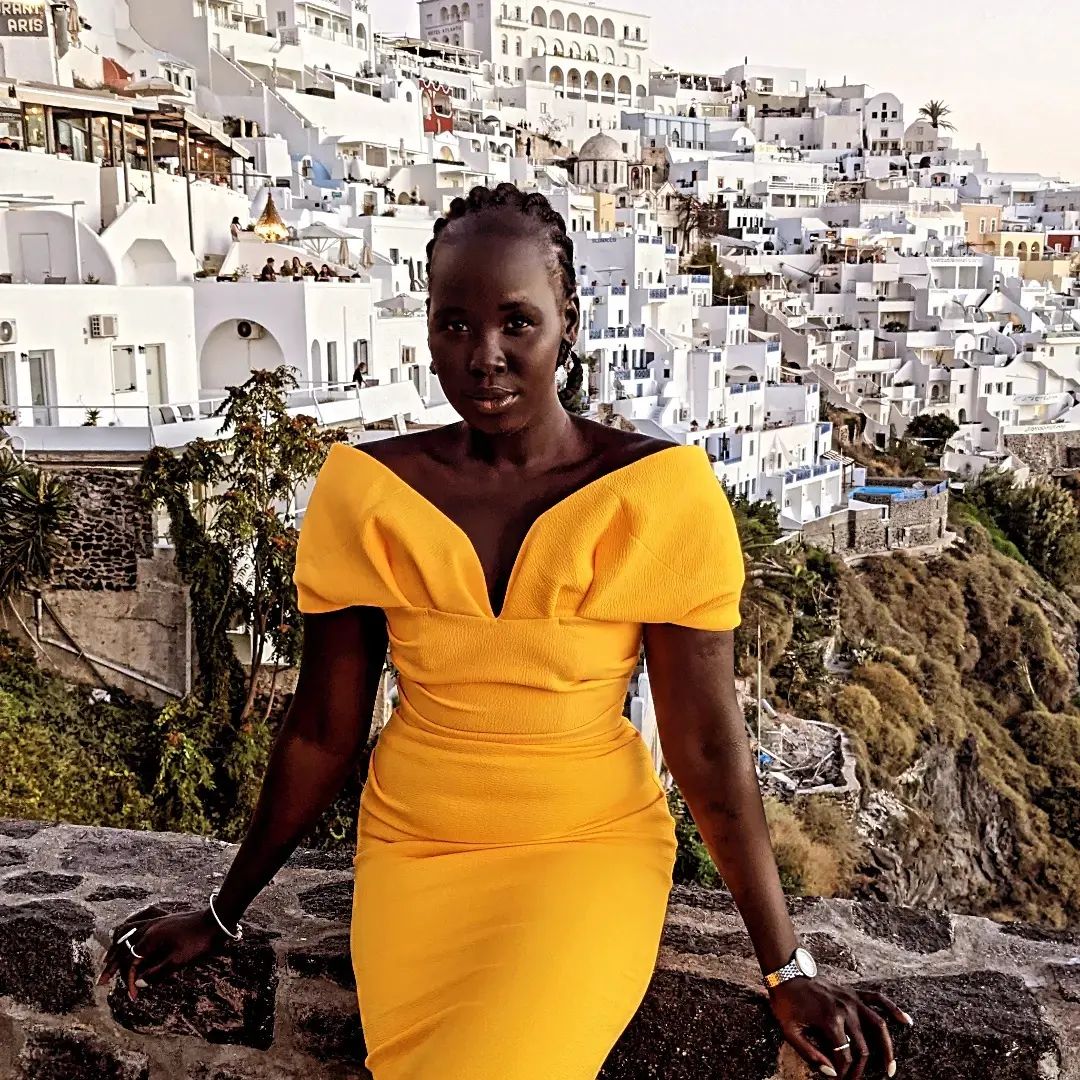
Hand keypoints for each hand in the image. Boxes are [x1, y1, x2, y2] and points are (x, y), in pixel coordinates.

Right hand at [98, 905, 227, 1000]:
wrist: (216, 921)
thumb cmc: (198, 942)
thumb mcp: (178, 961)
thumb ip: (156, 973)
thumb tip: (138, 982)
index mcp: (150, 938)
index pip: (131, 963)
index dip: (129, 981)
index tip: (133, 996)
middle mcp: (148, 928)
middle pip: (123, 948)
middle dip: (111, 966)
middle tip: (101, 981)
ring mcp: (154, 921)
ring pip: (126, 934)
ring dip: (115, 949)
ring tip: (106, 960)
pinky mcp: (161, 919)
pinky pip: (136, 924)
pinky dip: (126, 934)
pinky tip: (124, 938)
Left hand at [768, 977, 911, 1078]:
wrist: (786, 974)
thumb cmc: (786, 1004)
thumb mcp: (790, 1032)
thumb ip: (810, 1054)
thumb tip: (832, 1072)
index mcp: (830, 1020)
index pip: (846, 1055)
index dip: (844, 1072)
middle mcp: (845, 1009)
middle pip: (862, 1046)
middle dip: (860, 1068)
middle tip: (855, 1079)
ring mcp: (852, 999)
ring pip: (879, 1026)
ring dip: (888, 1048)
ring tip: (891, 1068)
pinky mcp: (853, 992)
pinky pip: (878, 999)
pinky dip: (893, 1009)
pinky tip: (906, 1021)